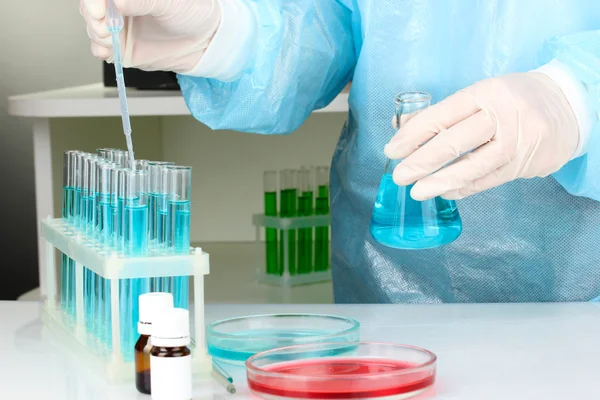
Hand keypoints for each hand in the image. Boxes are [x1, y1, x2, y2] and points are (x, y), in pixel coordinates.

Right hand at [80, 0, 220, 72]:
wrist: (207, 42)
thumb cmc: (194, 13)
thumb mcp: (171, 3)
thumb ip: (143, 1)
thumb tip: (117, 2)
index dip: (95, 0)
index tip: (98, 9)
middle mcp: (120, 5)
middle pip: (91, 7)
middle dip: (91, 16)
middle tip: (101, 24)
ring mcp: (119, 26)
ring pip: (93, 26)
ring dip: (95, 33)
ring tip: (107, 37)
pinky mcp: (122, 47)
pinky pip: (102, 48)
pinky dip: (99, 50)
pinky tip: (107, 51)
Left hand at [384, 73, 579, 200]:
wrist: (568, 106)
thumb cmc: (513, 99)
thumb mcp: (480, 94)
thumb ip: (442, 112)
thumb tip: (400, 129)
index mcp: (485, 93)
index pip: (441, 115)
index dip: (413, 135)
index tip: (392, 150)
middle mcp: (501, 116)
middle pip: (454, 142)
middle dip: (421, 161)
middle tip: (399, 175)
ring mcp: (516, 142)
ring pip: (472, 166)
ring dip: (440, 181)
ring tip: (416, 191)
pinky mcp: (524, 164)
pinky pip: (487, 180)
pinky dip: (463, 188)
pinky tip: (442, 191)